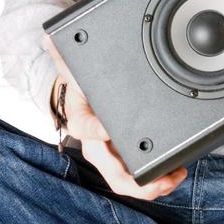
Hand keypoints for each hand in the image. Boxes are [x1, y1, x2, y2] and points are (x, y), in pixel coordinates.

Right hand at [42, 33, 187, 199]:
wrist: (88, 97)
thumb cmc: (82, 88)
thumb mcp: (74, 70)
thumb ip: (64, 54)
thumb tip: (49, 38)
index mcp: (83, 124)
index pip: (85, 130)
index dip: (97, 132)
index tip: (108, 131)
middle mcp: (98, 147)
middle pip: (115, 175)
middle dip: (141, 182)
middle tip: (162, 177)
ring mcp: (113, 158)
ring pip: (129, 183)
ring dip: (154, 185)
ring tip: (175, 175)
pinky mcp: (128, 161)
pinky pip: (141, 178)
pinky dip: (159, 179)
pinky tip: (175, 171)